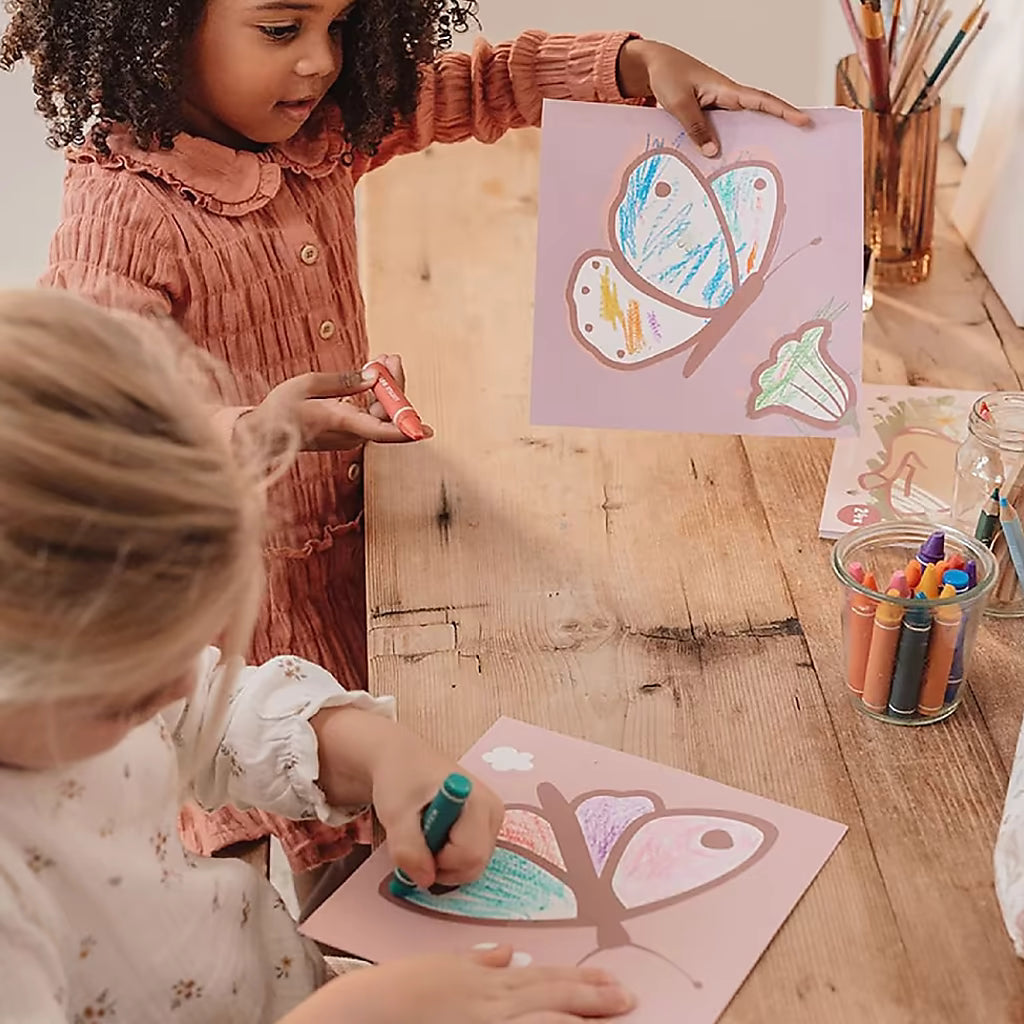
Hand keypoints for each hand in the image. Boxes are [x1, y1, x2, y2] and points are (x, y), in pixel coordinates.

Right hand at [242, 354, 432, 452]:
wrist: (262, 435)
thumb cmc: (280, 410)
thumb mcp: (308, 384)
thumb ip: (345, 381)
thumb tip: (375, 376)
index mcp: (340, 423)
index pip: (381, 430)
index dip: (405, 429)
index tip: (426, 430)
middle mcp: (349, 435)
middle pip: (386, 415)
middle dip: (394, 386)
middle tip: (390, 357)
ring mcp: (349, 436)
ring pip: (379, 414)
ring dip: (384, 388)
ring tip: (383, 359)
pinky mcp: (346, 434)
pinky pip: (369, 415)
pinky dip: (373, 396)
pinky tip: (371, 376)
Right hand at [284, 946, 634, 1023]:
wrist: (356, 1017)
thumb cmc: (392, 992)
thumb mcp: (435, 966)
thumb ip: (475, 962)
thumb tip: (506, 952)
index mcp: (485, 983)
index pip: (545, 979)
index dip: (583, 982)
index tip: (614, 983)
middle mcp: (490, 1007)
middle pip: (552, 1002)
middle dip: (594, 1001)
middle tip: (629, 1000)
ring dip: (577, 1023)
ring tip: (612, 1020)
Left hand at [371, 724, 504, 888]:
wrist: (402, 759)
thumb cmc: (400, 780)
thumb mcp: (395, 814)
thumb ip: (408, 849)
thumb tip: (425, 881)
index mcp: (477, 800)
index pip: (470, 855)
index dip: (439, 860)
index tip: (417, 841)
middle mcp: (493, 810)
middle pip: (476, 863)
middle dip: (442, 865)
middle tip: (418, 842)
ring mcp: (493, 819)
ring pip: (474, 865)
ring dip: (444, 862)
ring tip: (425, 834)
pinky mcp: (487, 826)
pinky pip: (472, 858)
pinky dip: (450, 858)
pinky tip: (436, 835)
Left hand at [617, 39, 810, 156]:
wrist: (655, 66)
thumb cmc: (668, 76)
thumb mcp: (679, 103)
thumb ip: (696, 127)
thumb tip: (714, 152)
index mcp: (726, 90)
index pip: (761, 100)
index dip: (783, 111)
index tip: (803, 121)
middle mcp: (727, 98)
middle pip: (760, 113)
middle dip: (781, 126)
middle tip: (801, 145)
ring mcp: (720, 108)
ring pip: (742, 126)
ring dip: (755, 140)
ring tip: (771, 162)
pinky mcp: (709, 115)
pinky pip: (724, 131)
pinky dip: (730, 145)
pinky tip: (729, 164)